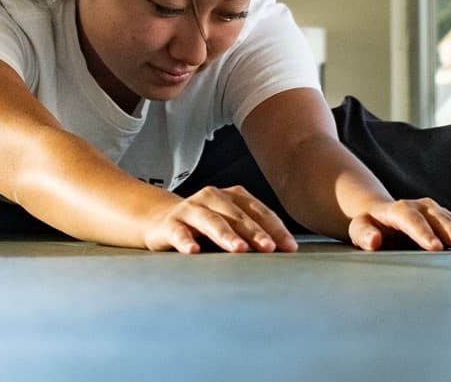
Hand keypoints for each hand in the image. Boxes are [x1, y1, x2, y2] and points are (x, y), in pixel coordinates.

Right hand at [144, 186, 298, 253]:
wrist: (160, 221)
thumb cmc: (204, 228)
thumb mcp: (230, 226)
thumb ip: (252, 235)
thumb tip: (287, 253)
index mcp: (233, 197)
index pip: (259, 212)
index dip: (275, 229)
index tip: (289, 247)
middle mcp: (213, 197)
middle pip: (238, 216)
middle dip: (255, 232)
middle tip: (269, 248)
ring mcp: (191, 208)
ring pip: (211, 221)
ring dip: (227, 235)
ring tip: (239, 249)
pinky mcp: (170, 223)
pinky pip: (179, 232)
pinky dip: (186, 241)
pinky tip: (193, 251)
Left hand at [348, 198, 450, 251]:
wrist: (381, 214)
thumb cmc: (368, 226)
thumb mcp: (358, 229)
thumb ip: (364, 234)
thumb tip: (374, 240)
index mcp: (399, 210)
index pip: (411, 220)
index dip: (423, 234)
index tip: (435, 249)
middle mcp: (422, 207)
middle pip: (440, 221)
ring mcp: (438, 212)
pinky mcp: (449, 220)